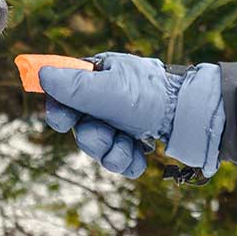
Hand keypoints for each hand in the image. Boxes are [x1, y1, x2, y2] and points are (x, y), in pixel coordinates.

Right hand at [41, 52, 224, 177]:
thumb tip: (40, 73)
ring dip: (110, 153)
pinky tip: (141, 157)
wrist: (196, 117)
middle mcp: (109, 97)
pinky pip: (119, 160)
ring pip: (99, 147)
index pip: (66, 92)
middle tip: (106, 136)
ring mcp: (124, 121)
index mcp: (100, 75)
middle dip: (91, 137)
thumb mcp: (109, 90)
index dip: (59, 109)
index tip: (61, 120)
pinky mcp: (138, 141)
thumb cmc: (152, 96)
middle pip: (80, 126)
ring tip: (129, 148)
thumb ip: (74, 87)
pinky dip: (128, 162)